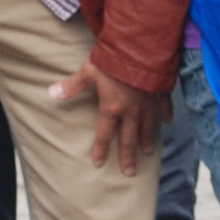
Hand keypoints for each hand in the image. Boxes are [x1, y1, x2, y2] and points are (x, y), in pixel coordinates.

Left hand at [48, 64, 168, 175]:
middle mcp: (131, 111)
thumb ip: (73, 85)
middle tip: (129, 172)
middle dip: (128, 157)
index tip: (99, 163)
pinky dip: (166, 115)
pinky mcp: (161, 93)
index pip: (105, 134)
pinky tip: (167, 122)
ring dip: (147, 140)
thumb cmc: (113, 59)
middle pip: (129, 138)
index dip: (101, 150)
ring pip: (148, 127)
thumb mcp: (89, 71)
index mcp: (112, 108)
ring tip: (148, 152)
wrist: (142, 48)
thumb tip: (52, 93)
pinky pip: (164, 108)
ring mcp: (148, 103)